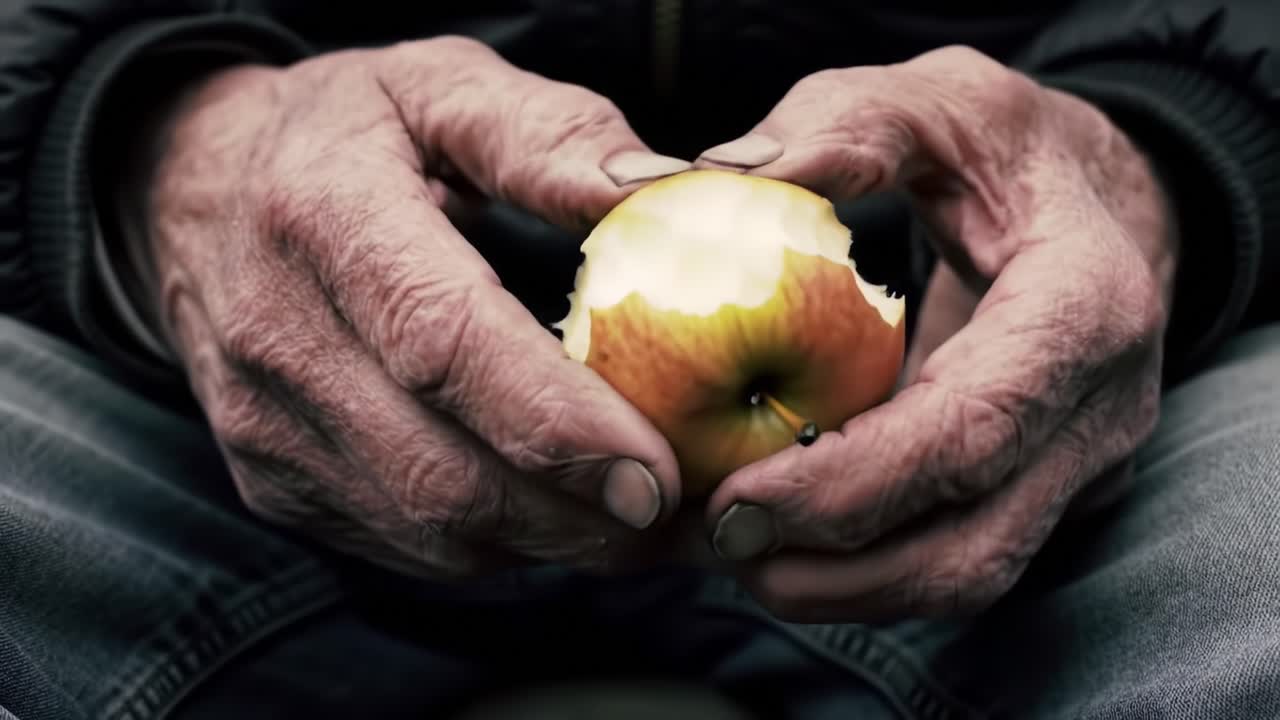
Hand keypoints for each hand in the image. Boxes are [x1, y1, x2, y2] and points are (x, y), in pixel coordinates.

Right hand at [125, 36, 696, 578]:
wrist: (192, 191)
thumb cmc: (342, 135)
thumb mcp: (440, 87)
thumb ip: (550, 135)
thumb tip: (665, 193)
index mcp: (325, 220)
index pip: (441, 345)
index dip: (555, 422)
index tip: (657, 469)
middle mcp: (279, 341)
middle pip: (442, 471)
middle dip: (579, 512)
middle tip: (684, 509)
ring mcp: (267, 428)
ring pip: (431, 531)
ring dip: (553, 542)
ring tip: (646, 522)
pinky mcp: (275, 482)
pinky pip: (407, 546)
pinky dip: (503, 545)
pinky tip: (563, 513)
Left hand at [694, 46, 1177, 621]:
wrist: (1098, 201)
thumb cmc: (1008, 151)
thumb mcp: (940, 103)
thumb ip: (846, 124)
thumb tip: (727, 177)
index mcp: (1087, 305)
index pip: (974, 426)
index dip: (855, 482)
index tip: (737, 499)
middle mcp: (1101, 407)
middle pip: (972, 538)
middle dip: (835, 564)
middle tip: (716, 538)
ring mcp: (1080, 462)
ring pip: (966, 575)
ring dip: (843, 587)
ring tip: (736, 554)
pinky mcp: (1042, 490)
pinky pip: (954, 556)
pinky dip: (863, 568)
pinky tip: (781, 542)